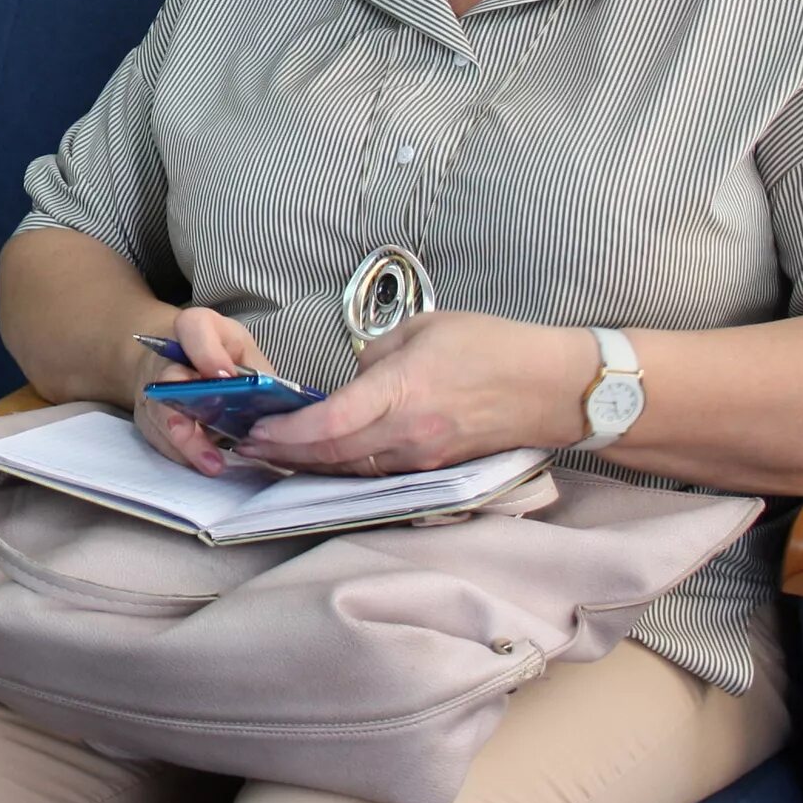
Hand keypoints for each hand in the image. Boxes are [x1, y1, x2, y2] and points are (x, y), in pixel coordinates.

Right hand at [130, 306, 267, 478]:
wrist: (180, 360)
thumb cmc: (222, 355)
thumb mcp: (246, 352)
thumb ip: (258, 373)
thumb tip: (274, 408)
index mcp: (195, 329)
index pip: (193, 328)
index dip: (207, 353)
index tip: (225, 376)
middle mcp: (166, 357)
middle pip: (168, 380)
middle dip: (189, 409)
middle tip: (212, 436)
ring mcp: (153, 390)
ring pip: (160, 416)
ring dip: (187, 443)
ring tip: (212, 464)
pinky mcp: (149, 418)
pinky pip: (161, 438)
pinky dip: (183, 454)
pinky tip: (204, 464)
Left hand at [235, 311, 592, 476]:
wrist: (552, 388)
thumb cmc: (492, 346)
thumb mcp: (424, 328)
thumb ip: (377, 354)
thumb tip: (353, 377)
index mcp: (402, 391)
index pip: (330, 423)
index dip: (287, 432)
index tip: (256, 429)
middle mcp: (409, 432)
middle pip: (332, 456)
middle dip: (284, 454)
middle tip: (249, 445)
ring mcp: (423, 455)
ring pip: (352, 470)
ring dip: (310, 465)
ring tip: (276, 453)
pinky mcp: (436, 466)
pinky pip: (379, 473)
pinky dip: (345, 468)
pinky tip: (325, 458)